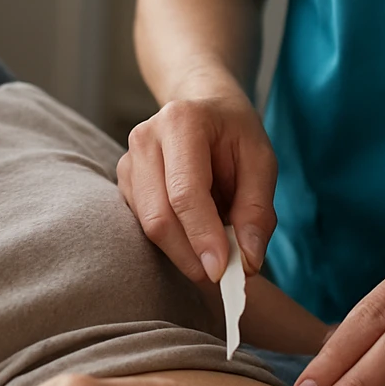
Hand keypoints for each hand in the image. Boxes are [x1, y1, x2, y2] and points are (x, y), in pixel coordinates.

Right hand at [116, 93, 276, 281]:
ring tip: (215, 252)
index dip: (202, 237)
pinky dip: (172, 243)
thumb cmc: (234, 133)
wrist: (202, 108)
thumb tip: (247, 261)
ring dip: (183, 252)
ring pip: (148, 226)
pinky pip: (143, 226)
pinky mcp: (123, 183)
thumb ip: (257, 210)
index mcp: (181, 122)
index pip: (185, 193)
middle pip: (159, 216)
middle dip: (191, 255)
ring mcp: (128, 162)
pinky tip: (195, 237)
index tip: (221, 271)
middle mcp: (145, 139)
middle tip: (222, 277)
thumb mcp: (261, 161)